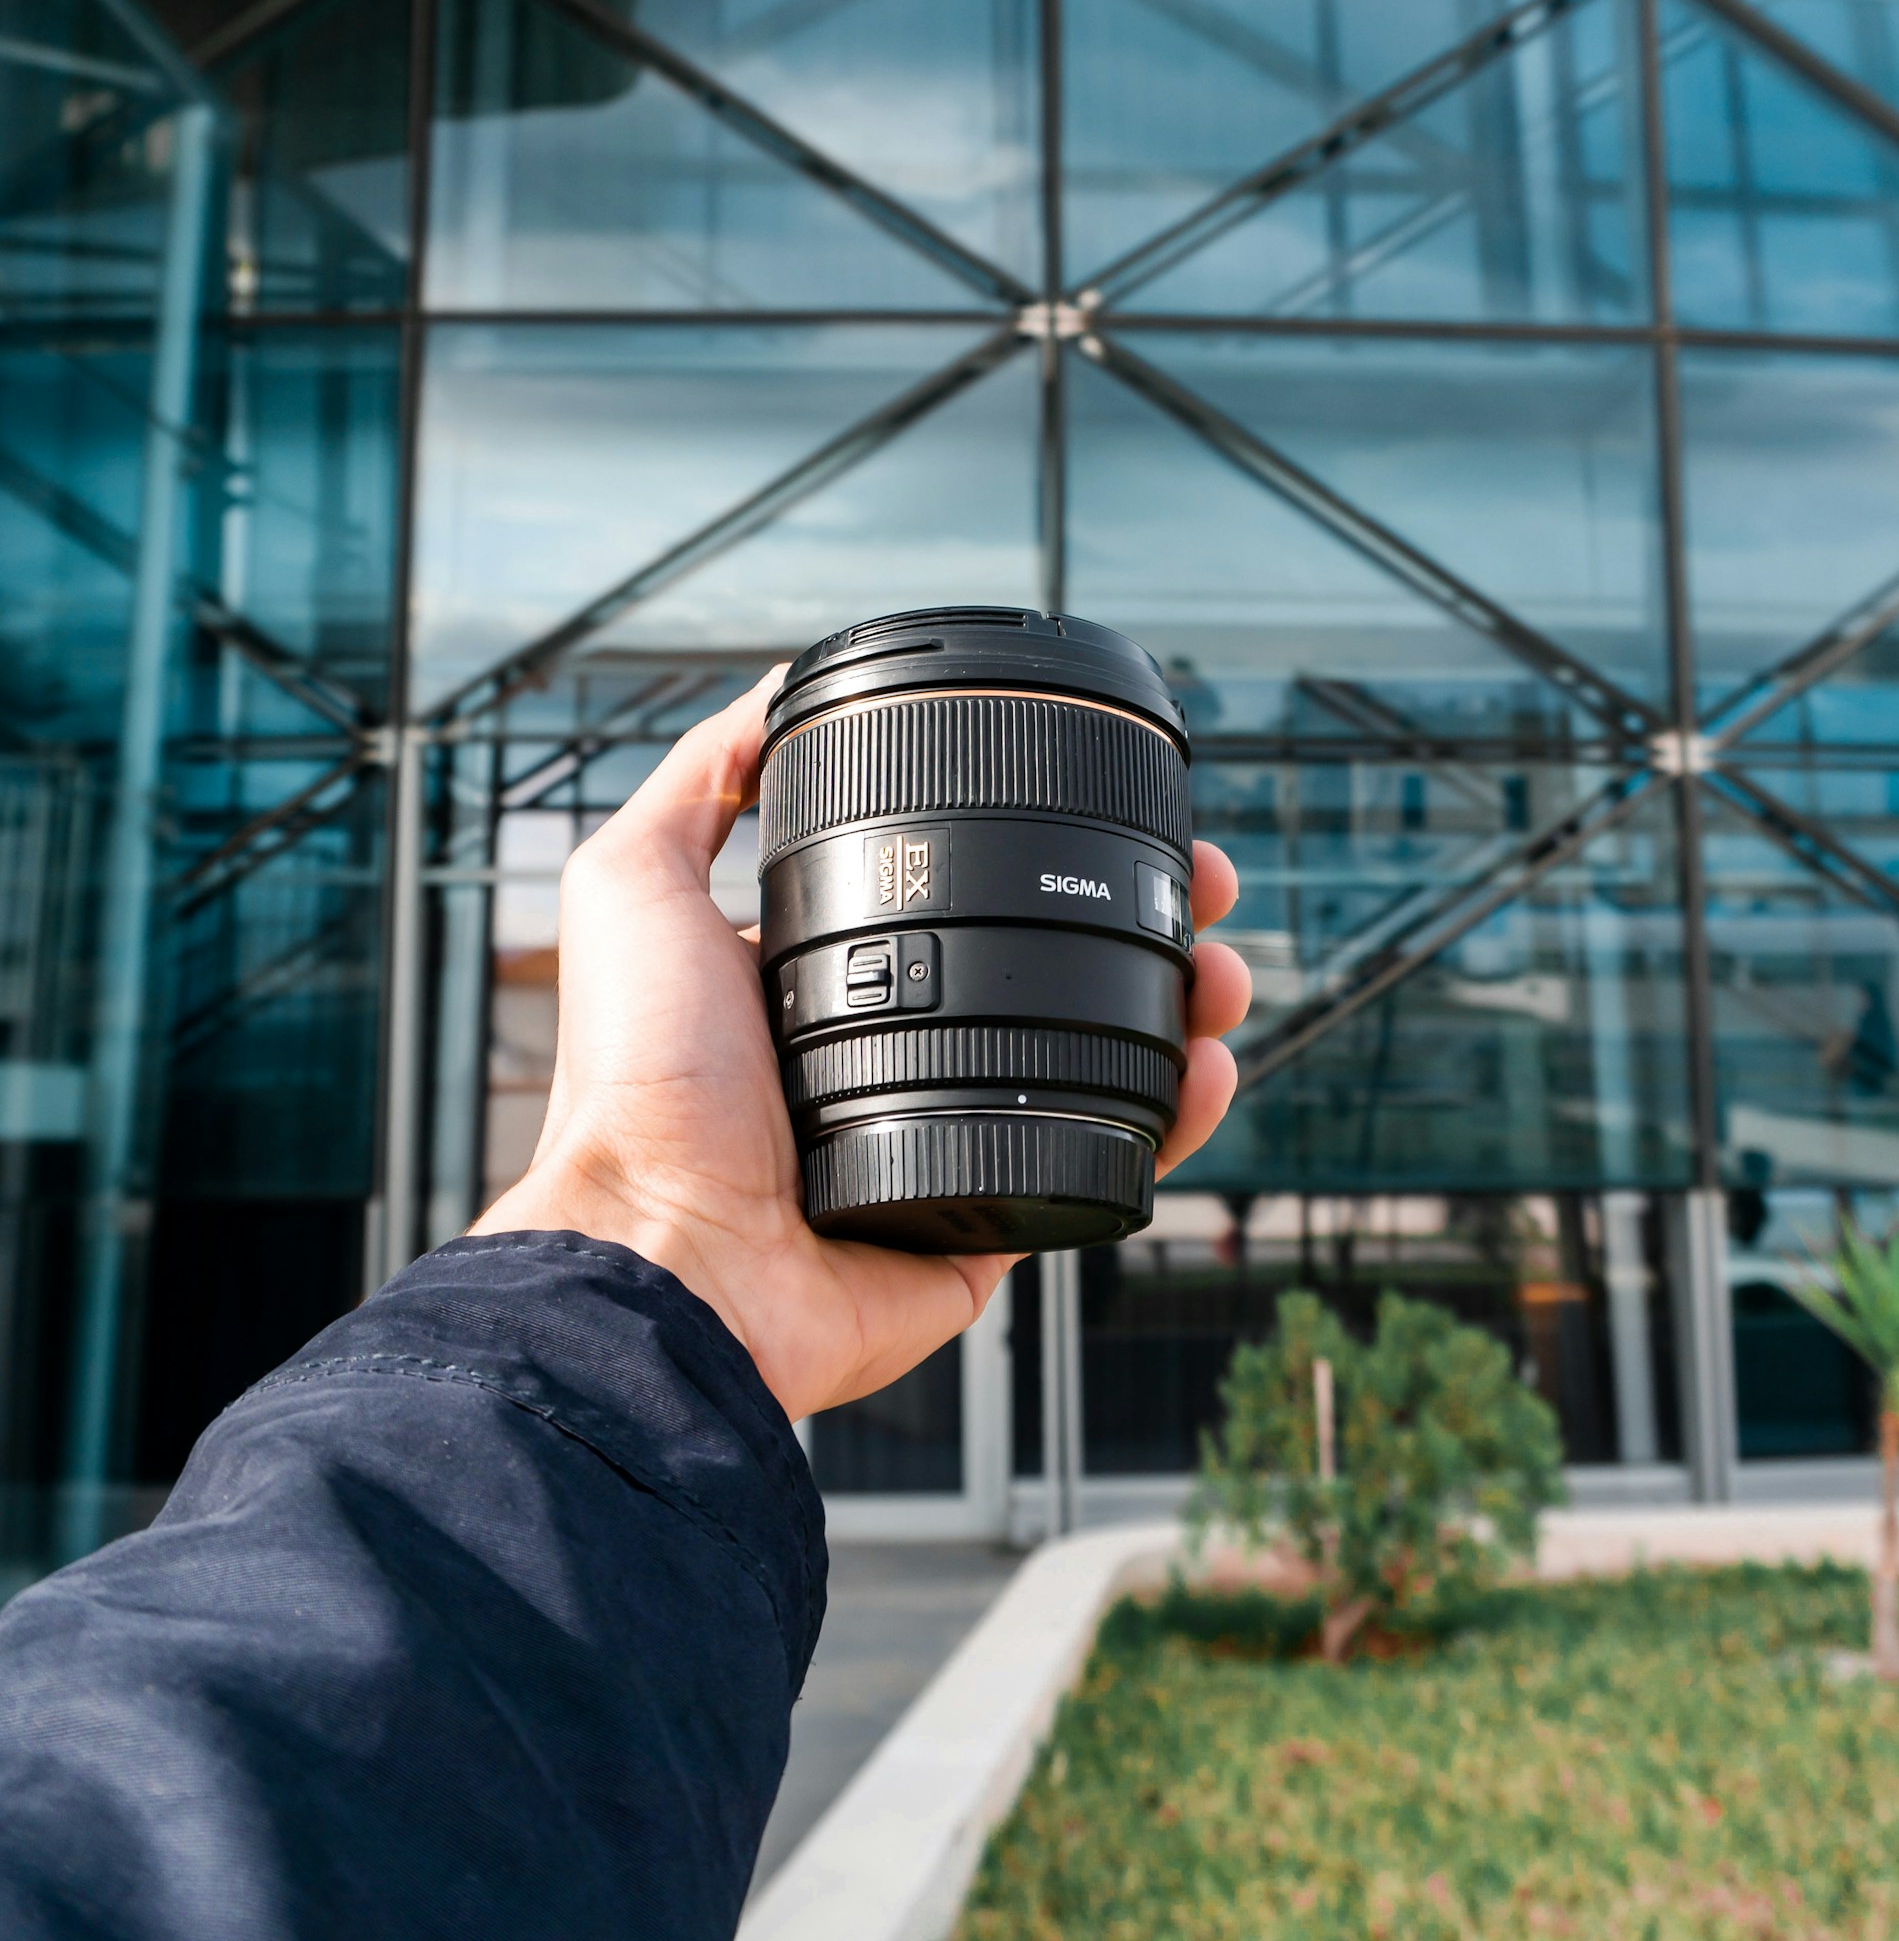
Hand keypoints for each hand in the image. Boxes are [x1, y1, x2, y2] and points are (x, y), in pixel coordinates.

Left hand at [472, 670, 1252, 1421]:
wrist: (667, 1249)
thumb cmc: (637, 1081)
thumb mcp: (634, 885)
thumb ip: (694, 782)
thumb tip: (767, 691)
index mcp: (827, 976)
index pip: (965, 890)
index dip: (1048, 847)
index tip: (1112, 805)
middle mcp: (899, 1051)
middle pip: (1059, 964)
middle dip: (1151, 917)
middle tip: (1203, 882)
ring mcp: (955, 1134)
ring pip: (1106, 1058)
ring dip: (1185, 1005)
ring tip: (1222, 971)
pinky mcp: (995, 1222)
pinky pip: (1109, 1165)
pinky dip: (1177, 1117)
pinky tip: (1208, 1067)